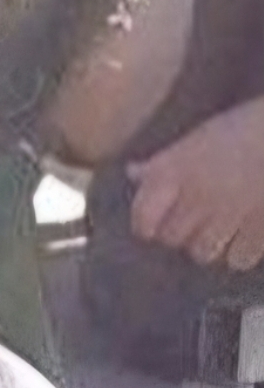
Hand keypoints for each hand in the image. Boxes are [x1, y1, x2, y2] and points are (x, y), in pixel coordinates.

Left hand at [128, 98, 263, 271]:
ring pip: (202, 253)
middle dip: (177, 231)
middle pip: (172, 238)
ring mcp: (228, 220)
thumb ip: (164, 161)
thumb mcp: (197, 138)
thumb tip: (135, 173)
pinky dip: (238, 251)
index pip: (143, 217)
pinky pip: (237, 259)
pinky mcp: (258, 236)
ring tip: (218, 226)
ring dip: (207, 243)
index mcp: (175, 171)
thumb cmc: (243, 127)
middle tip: (190, 218)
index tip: (149, 223)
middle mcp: (195, 199)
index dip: (144, 223)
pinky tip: (244, 233)